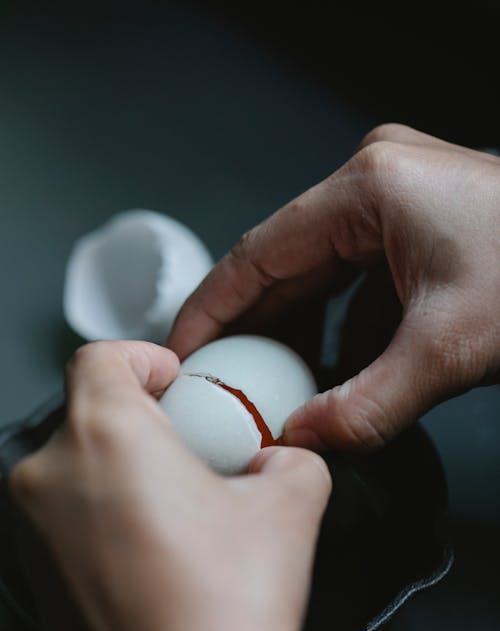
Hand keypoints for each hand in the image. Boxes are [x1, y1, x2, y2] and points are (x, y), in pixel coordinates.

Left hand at [9, 340, 330, 630]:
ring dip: (123, 467)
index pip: (100, 356)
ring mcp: (30, 528)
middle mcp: (50, 473)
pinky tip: (154, 549)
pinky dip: (103, 511)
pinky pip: (66, 514)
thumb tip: (283, 459)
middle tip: (192, 447)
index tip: (173, 379)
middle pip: (89, 411)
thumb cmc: (221, 607)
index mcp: (105, 433)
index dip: (143, 357)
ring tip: (178, 505)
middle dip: (142, 418)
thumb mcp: (290, 506)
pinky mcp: (31, 572)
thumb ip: (293, 459)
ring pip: (76, 464)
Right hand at [168, 123, 499, 450]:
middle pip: (282, 264)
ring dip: (294, 331)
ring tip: (267, 385)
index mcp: (366, 190)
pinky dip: (337, 325)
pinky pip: (353, 279)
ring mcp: (395, 203)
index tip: (182, 351)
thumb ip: (367, 404)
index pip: (257, 254)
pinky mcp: (414, 229)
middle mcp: (372, 185)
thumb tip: (306, 440)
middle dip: (251, 328)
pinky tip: (329, 369)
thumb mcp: (448, 350)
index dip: (211, 308)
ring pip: (317, 274)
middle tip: (220, 381)